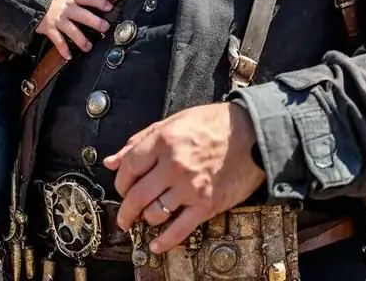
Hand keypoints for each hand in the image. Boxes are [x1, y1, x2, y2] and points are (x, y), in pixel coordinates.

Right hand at [37, 0, 111, 59]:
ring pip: (74, 32)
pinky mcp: (49, 28)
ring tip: (89, 47)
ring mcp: (58, 19)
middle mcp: (66, 8)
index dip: (100, 2)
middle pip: (85, 16)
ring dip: (82, 40)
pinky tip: (68, 56)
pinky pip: (58, 41)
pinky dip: (63, 50)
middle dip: (97, 23)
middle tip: (106, 28)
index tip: (110, 7)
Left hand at [106, 102, 264, 253]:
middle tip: (124, 215)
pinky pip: (180, 229)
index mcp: (163, 141)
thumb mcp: (174, 121)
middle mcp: (173, 165)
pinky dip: (164, 241)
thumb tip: (112, 161)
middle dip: (126, 209)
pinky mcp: (207, 204)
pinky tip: (156, 244)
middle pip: (136, 194)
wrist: (253, 134)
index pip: (128, 167)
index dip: (120, 180)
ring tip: (145, 219)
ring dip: (145, 219)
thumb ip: (140, 140)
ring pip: (154, 213)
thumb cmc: (214, 124)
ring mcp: (190, 187)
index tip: (121, 187)